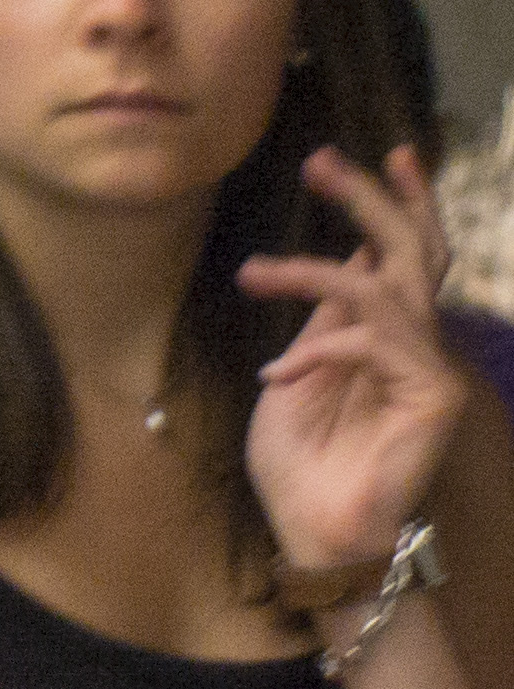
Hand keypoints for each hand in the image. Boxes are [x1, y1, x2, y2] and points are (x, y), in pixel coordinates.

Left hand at [246, 147, 465, 576]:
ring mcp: (430, 369)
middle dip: (370, 199)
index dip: (389, 205)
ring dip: (313, 270)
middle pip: (411, 252)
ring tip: (256, 273)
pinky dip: (316, 352)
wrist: (315, 531)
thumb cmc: (302, 465)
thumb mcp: (296, 378)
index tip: (358, 157)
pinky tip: (278, 378)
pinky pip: (371, 341)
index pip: (399, 259)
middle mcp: (415, 346)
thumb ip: (322, 325)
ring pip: (385, 285)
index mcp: (381, 337)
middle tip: (321, 161)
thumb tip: (346, 266)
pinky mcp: (433, 395)